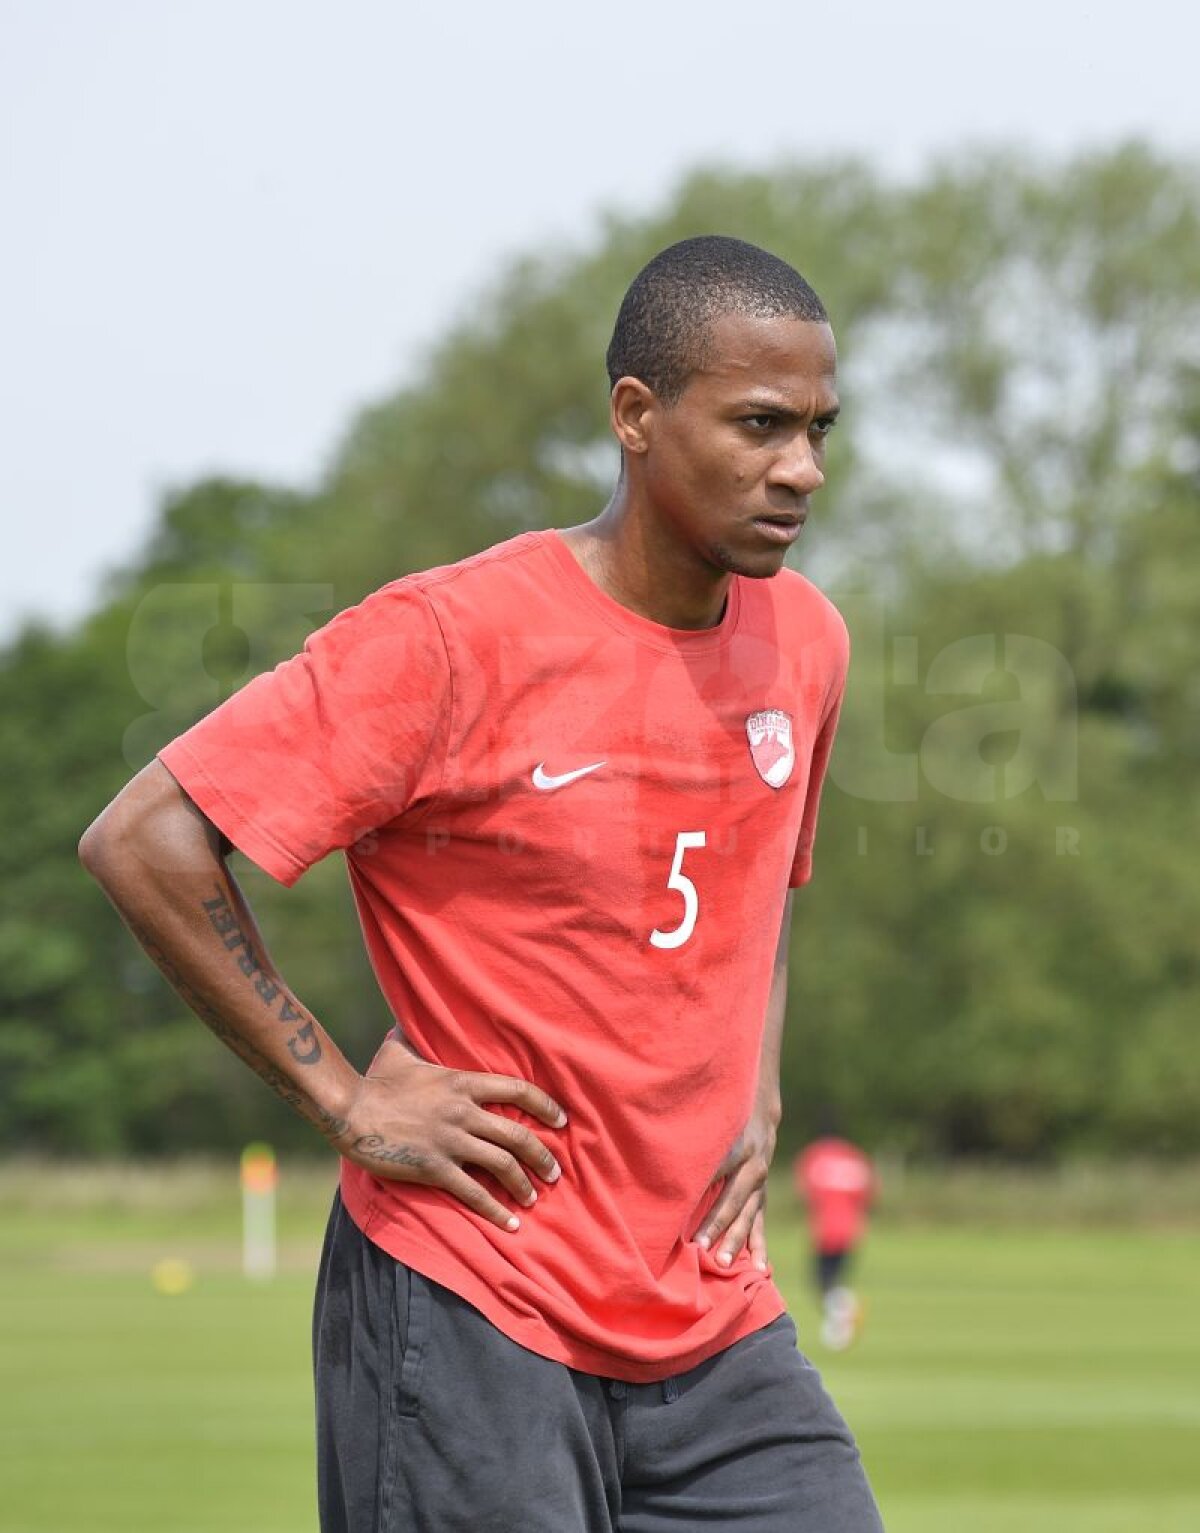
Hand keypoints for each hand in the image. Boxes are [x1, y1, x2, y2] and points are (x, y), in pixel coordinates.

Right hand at [338, 1037, 567, 1233]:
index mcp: (462, 1082)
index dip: (546, 1105)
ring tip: (534, 1197)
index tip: (561, 1120)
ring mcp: (450, 1141)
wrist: (349, 1110)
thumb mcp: (400, 1051)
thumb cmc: (375, 1080)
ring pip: (502, 1164)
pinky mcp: (434, 1168)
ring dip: (524, 1184)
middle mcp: (463, 1112)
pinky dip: (495, 1210)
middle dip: (542, 1156)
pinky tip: (510, 1224)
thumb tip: (410, 1018)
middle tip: (555, 1172)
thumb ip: (415, 1037)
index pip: (519, 1090)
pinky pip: (474, 1192)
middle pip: (518, 1135)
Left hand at [693, 1101, 779, 1269]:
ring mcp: (760, 1184)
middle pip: (731, 1200)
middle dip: (716, 1224)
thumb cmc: (721, 1119)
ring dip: (735, 1241)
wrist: (757, 1110)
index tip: (680, 1213)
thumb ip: (693, 1141)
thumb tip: (661, 1159)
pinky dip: (759, 1247)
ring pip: (747, 1216)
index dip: (698, 1192)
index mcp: (737, 1147)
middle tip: (699, 1246)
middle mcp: (752, 1167)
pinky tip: (760, 1269)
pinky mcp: (762, 1196)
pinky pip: (760, 1224)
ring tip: (724, 1264)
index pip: (714, 1173)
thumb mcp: (710, 1123)